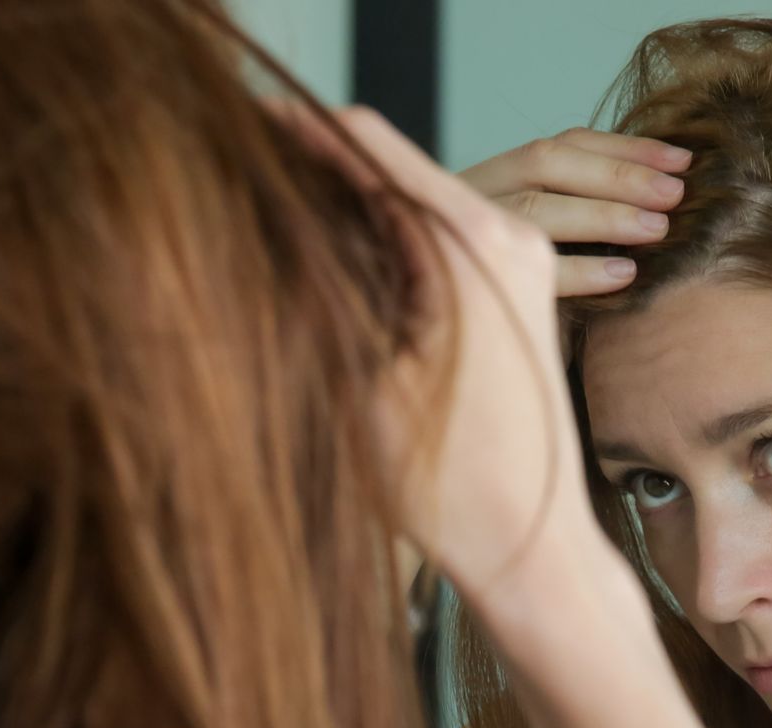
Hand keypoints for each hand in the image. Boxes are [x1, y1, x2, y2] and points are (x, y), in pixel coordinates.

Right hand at [289, 107, 615, 607]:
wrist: (533, 551)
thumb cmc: (447, 485)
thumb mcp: (357, 377)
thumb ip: (320, 279)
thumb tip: (269, 216)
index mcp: (468, 240)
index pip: (365, 143)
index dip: (295, 134)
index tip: (238, 132)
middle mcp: (508, 234)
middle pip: (392, 165)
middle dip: (321, 169)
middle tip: (246, 184)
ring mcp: (524, 263)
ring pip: (417, 201)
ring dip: (355, 207)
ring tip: (283, 228)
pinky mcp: (524, 296)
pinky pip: (444, 239)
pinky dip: (392, 244)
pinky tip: (341, 269)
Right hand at [460, 129, 691, 296]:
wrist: (449, 353)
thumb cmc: (513, 299)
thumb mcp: (544, 243)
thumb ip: (577, 212)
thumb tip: (658, 193)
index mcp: (492, 177)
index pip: (561, 145)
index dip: (623, 148)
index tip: (681, 159)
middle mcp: (468, 194)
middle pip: (546, 163)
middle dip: (618, 175)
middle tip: (676, 194)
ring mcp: (459, 234)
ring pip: (534, 209)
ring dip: (604, 216)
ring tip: (657, 229)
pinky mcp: (465, 281)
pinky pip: (528, 268)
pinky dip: (580, 270)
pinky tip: (623, 276)